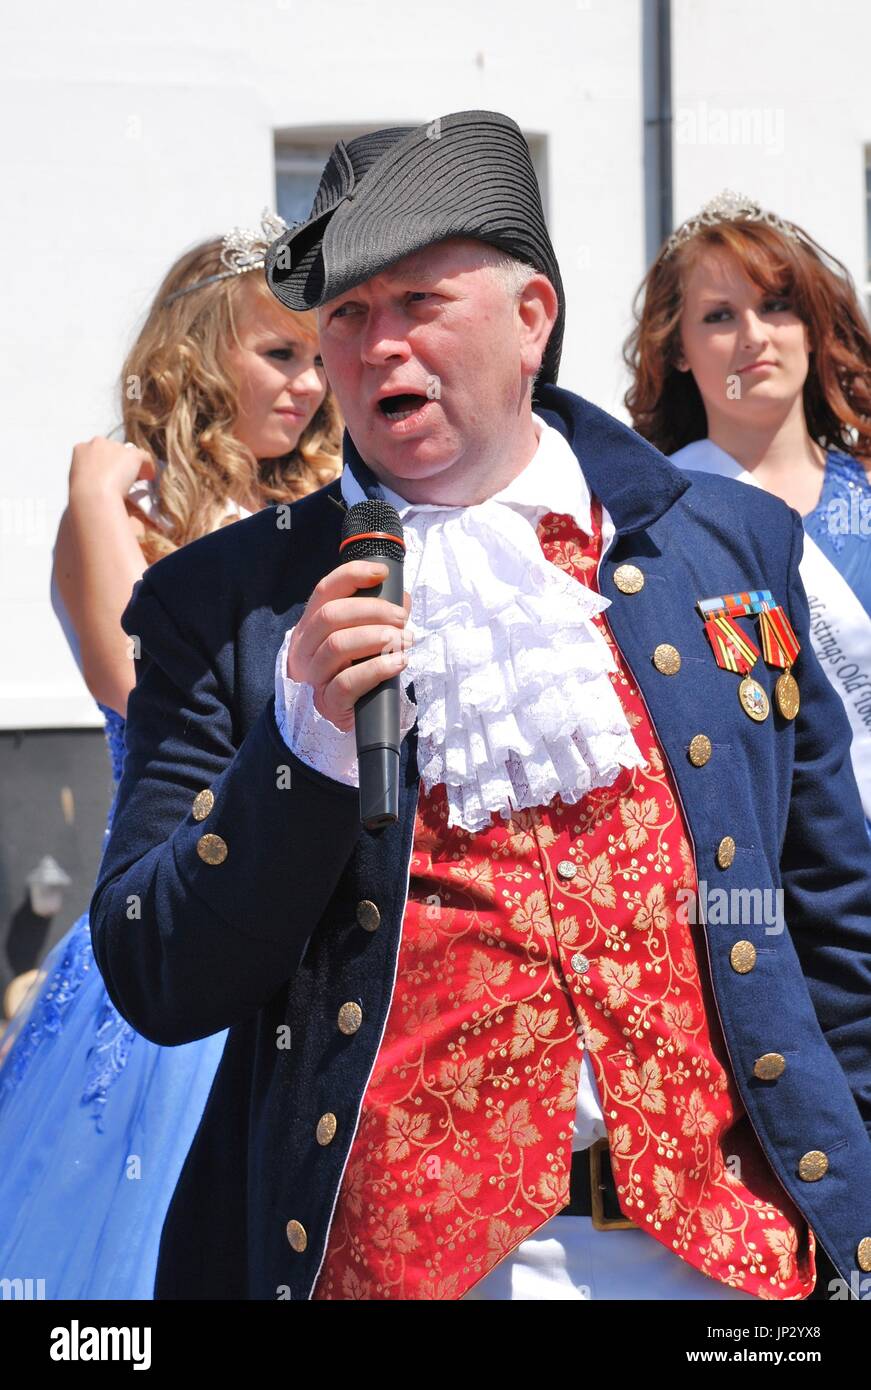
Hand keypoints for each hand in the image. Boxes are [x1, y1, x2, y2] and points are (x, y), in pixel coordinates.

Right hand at [68, 437, 155, 501]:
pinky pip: (144, 457)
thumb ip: (88, 473)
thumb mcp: (78, 479)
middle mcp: (98, 442)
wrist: (93, 495)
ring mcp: (116, 447)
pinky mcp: (132, 454)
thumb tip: (98, 479)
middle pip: (113, 449)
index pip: (96, 450)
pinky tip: (148, 477)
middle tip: (122, 477)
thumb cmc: (82, 494)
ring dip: (130, 465)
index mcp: (81, 448)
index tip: (108, 473)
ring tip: (135, 480)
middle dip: (117, 461)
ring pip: (128, 453)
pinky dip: (147, 467)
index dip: (104, 461)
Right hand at [286, 561, 412, 731]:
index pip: (325, 591)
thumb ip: (379, 618)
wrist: (337, 720)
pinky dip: (377, 669)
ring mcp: (313, 675)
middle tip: (401, 618)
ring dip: (377, 638)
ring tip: (404, 641)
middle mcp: (306, 647)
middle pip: (332, 616)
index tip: (382, 573)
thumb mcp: (360, 641)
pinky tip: (398, 663)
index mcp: (312, 625)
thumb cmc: (351, 672)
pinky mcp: (327, 701)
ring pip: (338, 645)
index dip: (352, 575)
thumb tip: (402, 596)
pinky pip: (347, 682)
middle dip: (373, 611)